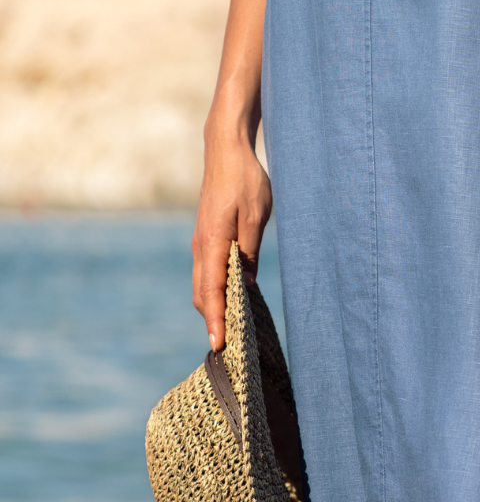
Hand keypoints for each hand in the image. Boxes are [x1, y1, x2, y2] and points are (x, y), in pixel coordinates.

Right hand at [191, 119, 271, 350]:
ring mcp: (200, 243)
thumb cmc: (246, 180)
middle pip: (203, 296)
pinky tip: (228, 305)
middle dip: (213, 323)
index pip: (213, 291)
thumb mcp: (257, 216)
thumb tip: (246, 284)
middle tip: (228, 351)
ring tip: (228, 335)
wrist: (225, 151)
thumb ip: (250, 251)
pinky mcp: (204, 240)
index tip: (220, 345)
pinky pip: (206, 275)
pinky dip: (213, 295)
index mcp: (214, 243)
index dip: (216, 320)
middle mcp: (201, 247)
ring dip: (212, 311)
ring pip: (202, 287)